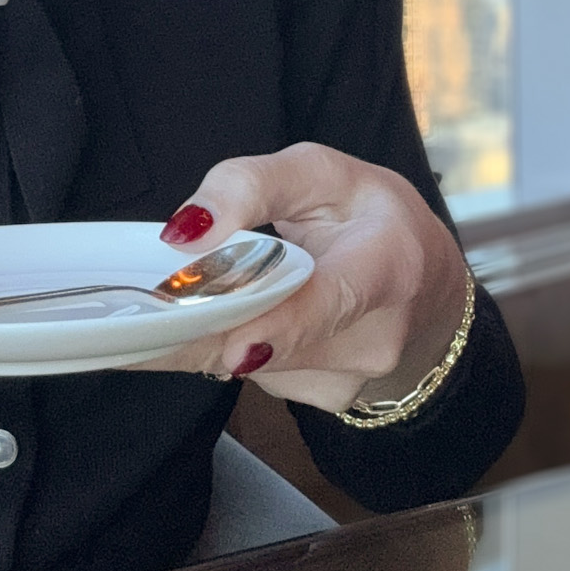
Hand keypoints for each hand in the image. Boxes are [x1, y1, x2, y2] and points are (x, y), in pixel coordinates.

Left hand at [145, 142, 469, 414]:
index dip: (280, 327)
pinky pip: (255, 372)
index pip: (331, 302)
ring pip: (250, 363)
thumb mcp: (319, 172)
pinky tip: (244, 314)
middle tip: (144, 319)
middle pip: (272, 347)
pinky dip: (232, 344)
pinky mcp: (323, 399)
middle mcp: (375, 335)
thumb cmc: (368, 218)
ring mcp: (351, 378)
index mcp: (389, 264)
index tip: (236, 347)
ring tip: (200, 293)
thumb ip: (250, 186)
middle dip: (203, 332)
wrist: (425, 287)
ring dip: (210, 332)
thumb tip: (187, 232)